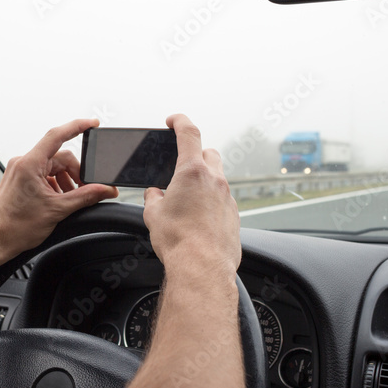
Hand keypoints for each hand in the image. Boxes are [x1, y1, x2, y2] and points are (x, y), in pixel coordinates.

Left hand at [0, 119, 118, 259]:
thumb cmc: (16, 227)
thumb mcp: (58, 210)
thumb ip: (86, 197)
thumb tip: (105, 190)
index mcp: (30, 164)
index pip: (57, 136)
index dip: (77, 126)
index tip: (92, 124)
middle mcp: (23, 163)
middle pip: (59, 158)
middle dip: (75, 173)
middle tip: (86, 191)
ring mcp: (20, 171)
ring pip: (52, 167)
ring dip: (65, 181)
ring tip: (70, 200)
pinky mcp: (19, 179)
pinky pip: (43, 174)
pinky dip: (55, 184)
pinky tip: (58, 200)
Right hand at [143, 114, 240, 283]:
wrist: (202, 267)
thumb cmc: (178, 240)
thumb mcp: (153, 214)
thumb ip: (153, 197)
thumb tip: (155, 194)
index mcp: (192, 172)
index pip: (189, 133)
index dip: (180, 121)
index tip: (173, 120)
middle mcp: (214, 180)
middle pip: (209, 153)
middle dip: (196, 154)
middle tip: (182, 166)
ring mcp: (228, 197)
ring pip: (218, 176)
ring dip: (205, 179)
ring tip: (188, 197)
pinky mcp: (235, 214)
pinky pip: (224, 198)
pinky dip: (212, 200)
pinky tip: (200, 217)